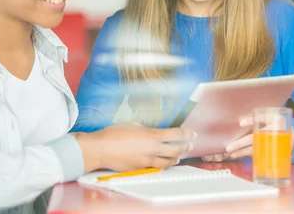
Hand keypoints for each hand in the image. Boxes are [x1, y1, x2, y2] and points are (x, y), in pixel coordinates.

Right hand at [74, 124, 195, 172]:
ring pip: (168, 162)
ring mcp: (147, 161)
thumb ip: (148, 130)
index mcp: (153, 136)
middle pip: (176, 150)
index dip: (187, 134)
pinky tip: (164, 162)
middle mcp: (153, 150)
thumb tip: (154, 133)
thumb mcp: (134, 125)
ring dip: (176, 158)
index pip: (176, 135)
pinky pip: (156, 167)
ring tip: (180, 155)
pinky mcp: (141, 168)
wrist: (101, 149)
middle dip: (185, 147)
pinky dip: (163, 164)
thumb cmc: (114, 134)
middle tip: (190, 144)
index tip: (192, 133)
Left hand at [206, 116, 293, 160]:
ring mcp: (273, 142)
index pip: (262, 118)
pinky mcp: (272, 150)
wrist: (293, 137)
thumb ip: (260, 117)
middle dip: (242, 143)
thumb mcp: (273, 117)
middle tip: (230, 146)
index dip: (251, 120)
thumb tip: (241, 121)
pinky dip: (247, 154)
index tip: (241, 123)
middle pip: (255, 137)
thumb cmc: (277, 124)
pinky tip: (238, 154)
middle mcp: (275, 130)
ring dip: (242, 151)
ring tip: (232, 152)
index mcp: (275, 119)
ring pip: (255, 147)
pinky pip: (258, 152)